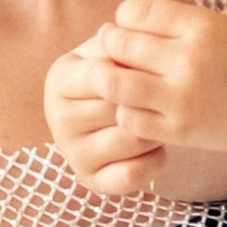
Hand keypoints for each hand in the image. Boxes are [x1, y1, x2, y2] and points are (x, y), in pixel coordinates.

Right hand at [44, 39, 162, 199]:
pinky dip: (155, 160)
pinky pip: (133, 174)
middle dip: (151, 102)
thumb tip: (135, 50)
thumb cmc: (120, 71)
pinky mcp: (92, 181)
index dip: (139, 73)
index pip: (106, 75)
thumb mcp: (116, 50)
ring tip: (162, 119)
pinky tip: (157, 146)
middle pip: (121, 108)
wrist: (114, 108)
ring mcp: (73, 153)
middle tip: (167, 96)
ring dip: (157, 130)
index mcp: (60, 79)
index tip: (154, 70)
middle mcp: (58, 119)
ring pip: (132, 140)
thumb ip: (123, 45)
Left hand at [98, 0, 226, 161]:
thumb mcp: (225, 25)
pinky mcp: (182, 131)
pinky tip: (137, 105)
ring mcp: (183, 100)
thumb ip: (179, 21)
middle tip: (111, 44)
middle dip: (109, 41)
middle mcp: (190, 61)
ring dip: (107, 77)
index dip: (124, 15)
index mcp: (202, 27)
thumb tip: (130, 14)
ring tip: (114, 74)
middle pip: (120, 44)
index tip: (126, 22)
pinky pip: (130, 120)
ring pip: (115, 84)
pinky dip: (126, 110)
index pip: (137, 11)